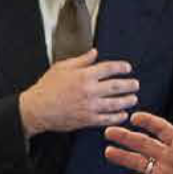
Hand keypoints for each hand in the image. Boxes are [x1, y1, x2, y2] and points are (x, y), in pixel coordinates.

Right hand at [18, 51, 139, 136]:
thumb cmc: (47, 87)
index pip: (109, 68)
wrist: (37, 109)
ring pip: (116, 103)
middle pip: (117, 86)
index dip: (121, 67)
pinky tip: (123, 114)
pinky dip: (118, 117)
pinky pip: (107, 118)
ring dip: (127, 101)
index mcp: (84, 75)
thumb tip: (94, 53)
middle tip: (135, 84)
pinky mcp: (87, 119)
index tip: (127, 68)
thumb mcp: (62, 67)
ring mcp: (90, 106)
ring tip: (133, 99)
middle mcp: (90, 90)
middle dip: (129, 85)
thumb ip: (81, 60)